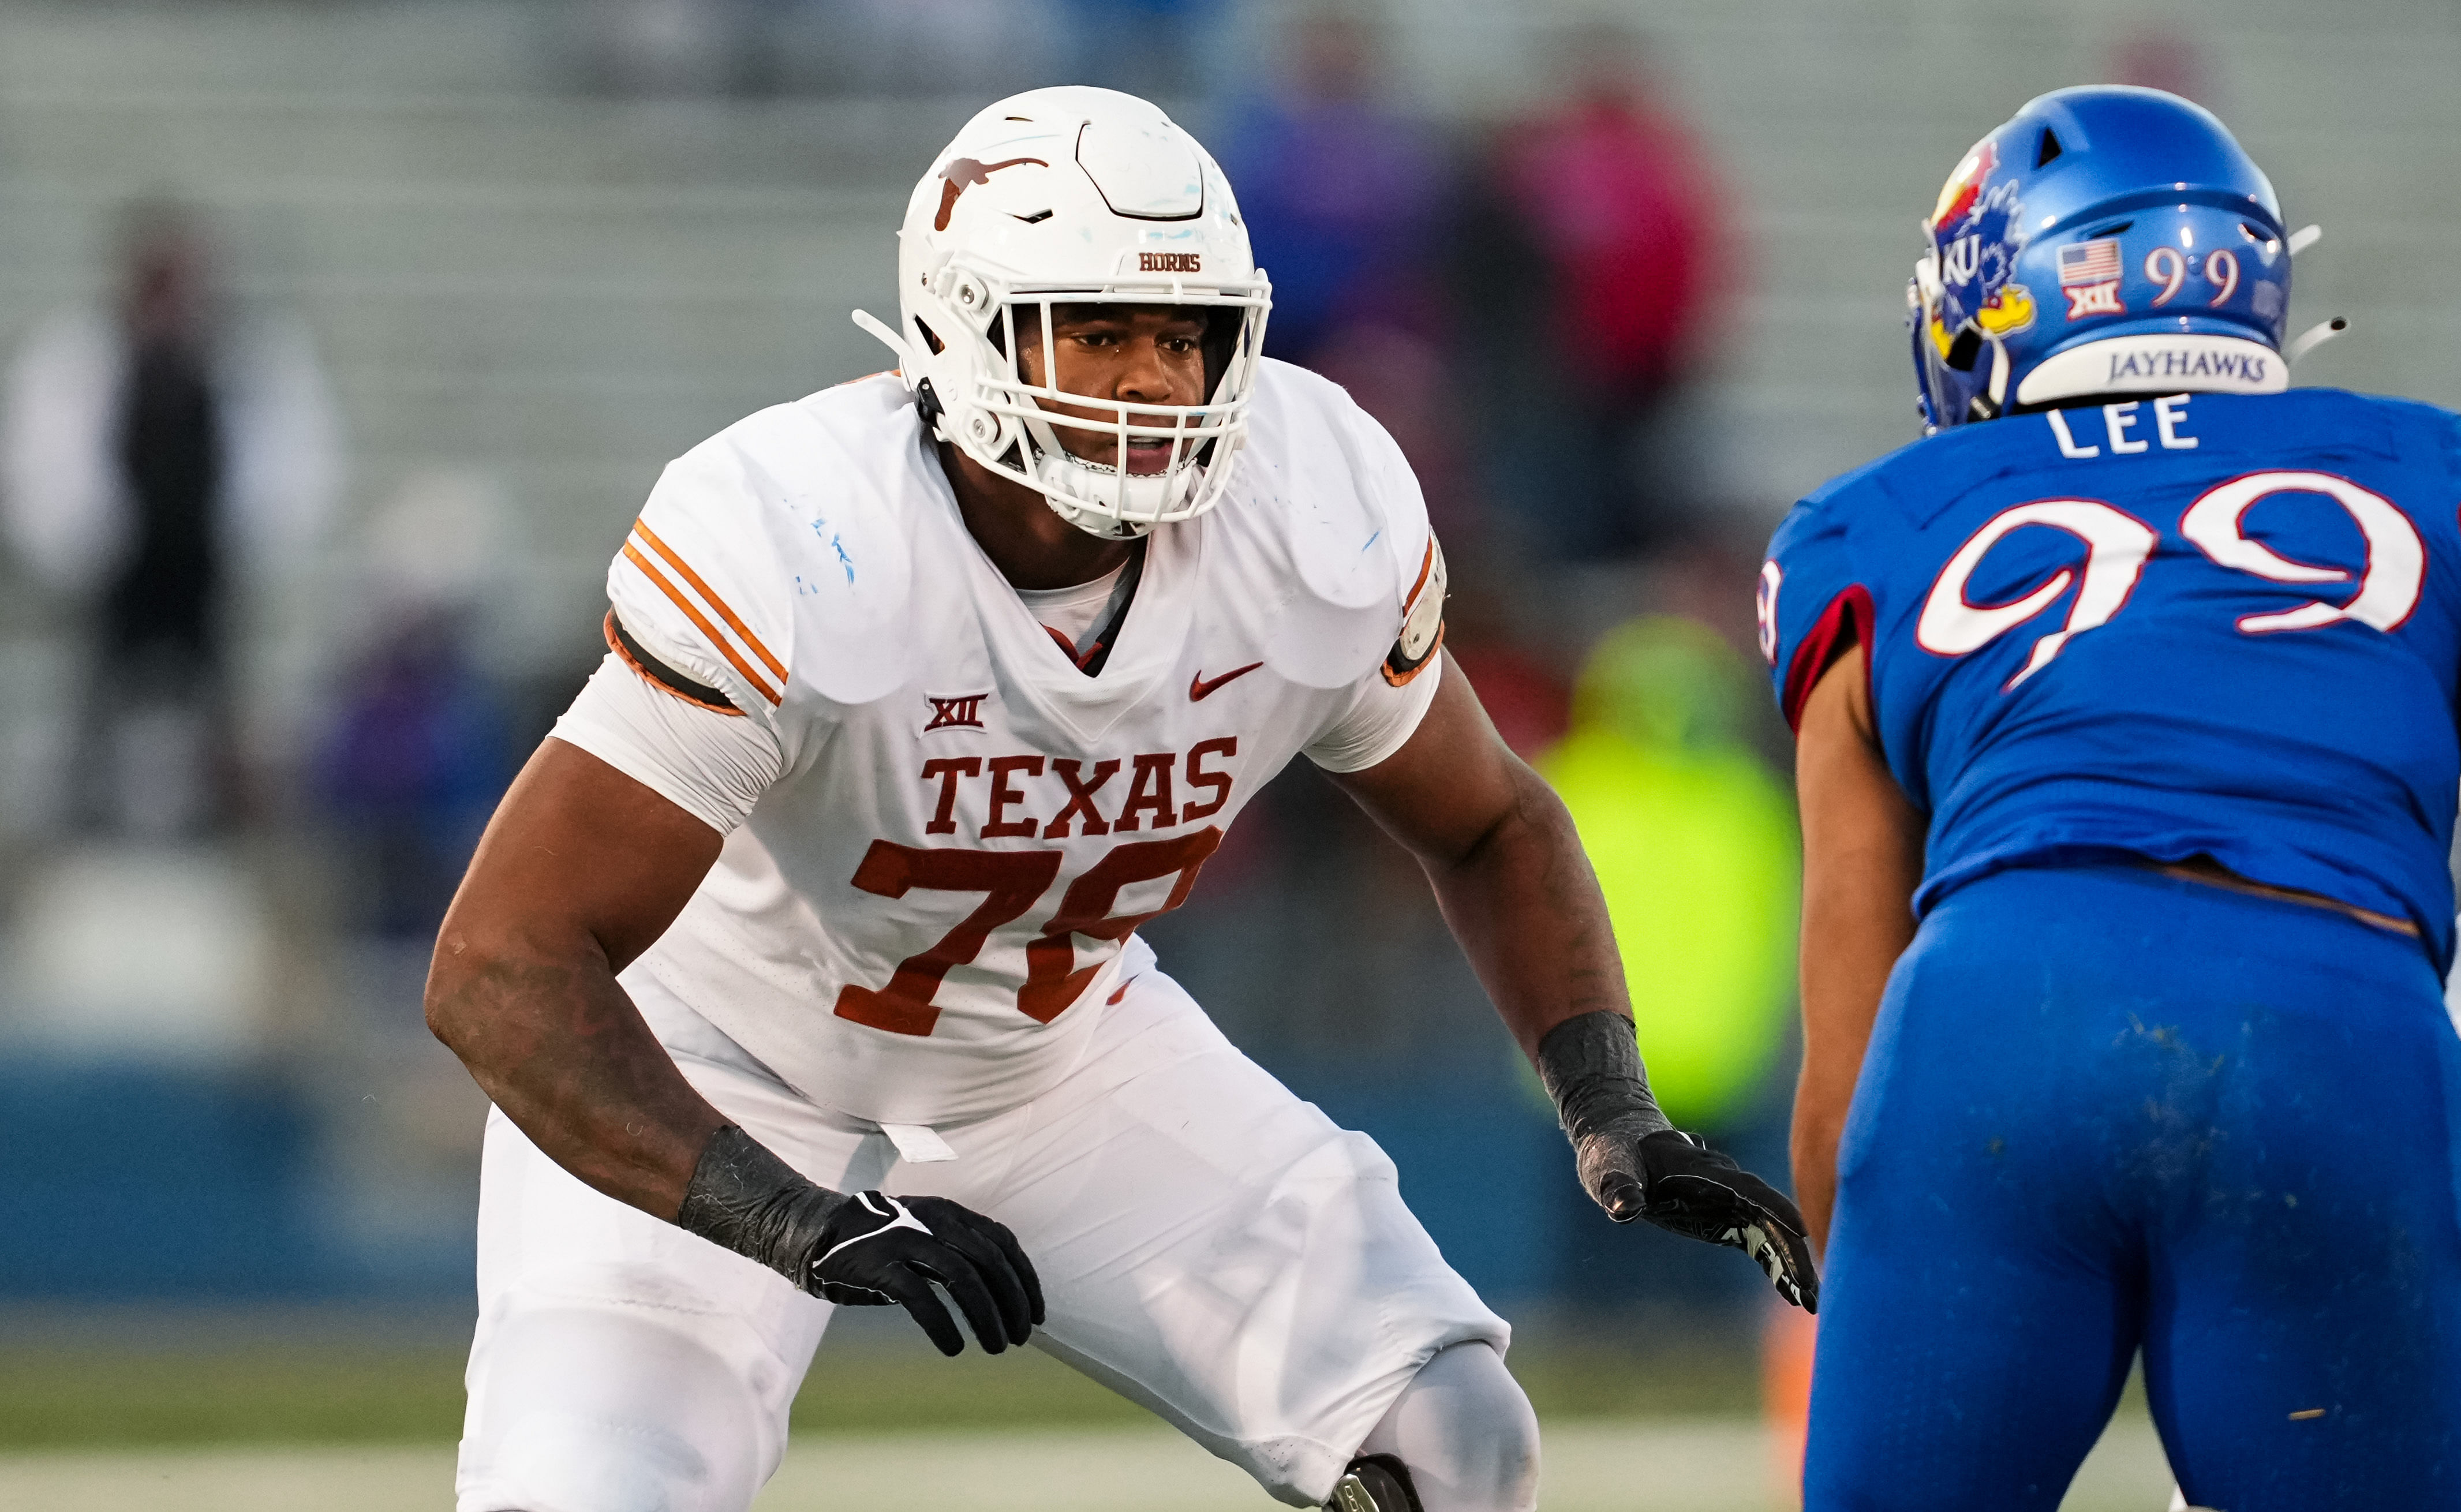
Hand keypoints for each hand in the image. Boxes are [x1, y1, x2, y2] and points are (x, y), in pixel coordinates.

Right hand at [802, 1191, 1045, 1356]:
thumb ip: (955, 1254)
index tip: (1036, 1314)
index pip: (1002, 1242)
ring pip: (962, 1277)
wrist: (813, 1231)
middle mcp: (933, 1219)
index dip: (1026, 1279)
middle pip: (989, 1260)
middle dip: (1012, 1302)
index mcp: (949, 1212)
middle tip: (1020, 1338)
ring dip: (986, 1316)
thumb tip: (998, 1296)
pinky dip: (942, 1324)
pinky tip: (954, 1346)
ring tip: (996, 1347)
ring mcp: (905, 1239)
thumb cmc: (875, 1244)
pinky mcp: (879, 1264)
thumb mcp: (923, 1236)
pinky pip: (920, 1297)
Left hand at [1584, 1125, 1819, 1312]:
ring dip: (1791, 1264)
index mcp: (1706, 1171)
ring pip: (1771, 1233)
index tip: (1801, 1233)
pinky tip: (1790, 1293)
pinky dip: (1775, 1265)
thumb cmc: (1617, 1154)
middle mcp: (1728, 1186)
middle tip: (1810, 1292)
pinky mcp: (1727, 1219)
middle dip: (1792, 1251)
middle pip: (1771, 1217)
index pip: (1750, 1190)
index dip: (1776, 1210)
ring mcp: (1731, 1203)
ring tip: (1809, 1302)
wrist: (1624, 1144)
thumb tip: (1623, 1208)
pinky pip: (1759, 1243)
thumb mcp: (1611, 1170)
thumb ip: (1619, 1187)